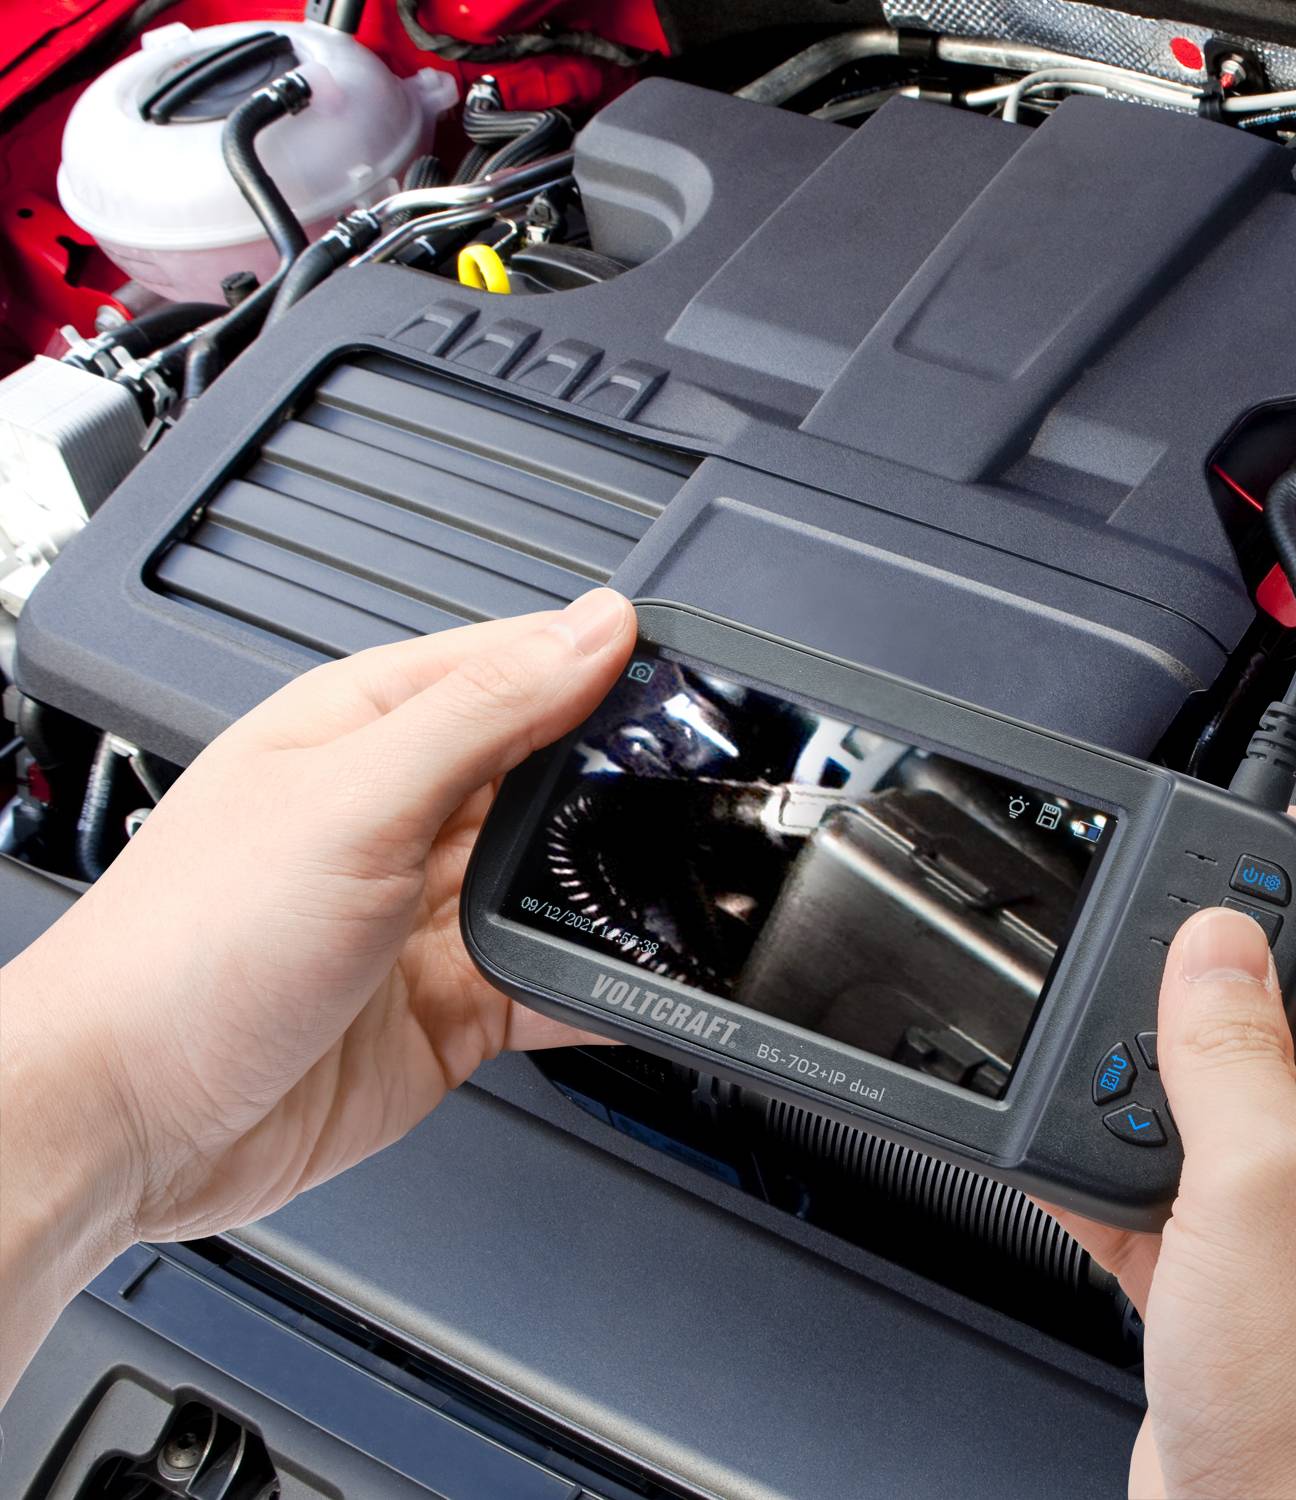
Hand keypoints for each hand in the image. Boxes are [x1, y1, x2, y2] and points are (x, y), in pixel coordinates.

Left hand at [0, 590, 634, 1391]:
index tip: (692, 687)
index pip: (513, 666)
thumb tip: (594, 628)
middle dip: (624, 786)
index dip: (600, 666)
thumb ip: (485, 712)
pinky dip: (607, 986)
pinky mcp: (450, 1011)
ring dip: (619, 888)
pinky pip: (556, 985)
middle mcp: (400, 816)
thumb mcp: (351, 800)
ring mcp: (425, 918)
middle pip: (551, 778)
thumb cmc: (181, 950)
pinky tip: (652, 980)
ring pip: (562, 885)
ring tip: (690, 886)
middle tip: (706, 796)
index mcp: (363, 730)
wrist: (122, 1123)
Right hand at [1047, 813, 1295, 1498]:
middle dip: (1239, 972)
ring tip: (1098, 1046)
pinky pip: (1183, 1210)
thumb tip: (1215, 938)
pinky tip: (1063, 1158)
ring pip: (1241, 1116)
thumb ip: (1232, 1051)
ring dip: (1167, 1080)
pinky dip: (1122, 1180)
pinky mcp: (1249, 1310)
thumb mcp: (1266, 1187)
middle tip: (1162, 927)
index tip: (1283, 825)